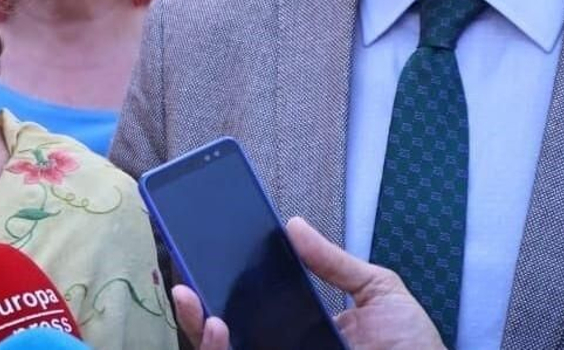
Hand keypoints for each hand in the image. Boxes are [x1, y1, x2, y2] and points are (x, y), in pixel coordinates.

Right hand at [168, 217, 444, 349]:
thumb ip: (336, 262)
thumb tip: (293, 225)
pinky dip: (219, 349)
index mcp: (299, 328)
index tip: (200, 253)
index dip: (219, 285)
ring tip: (202, 306)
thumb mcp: (380, 294)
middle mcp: (282, 347)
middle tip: (184, 280)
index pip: (248, 308)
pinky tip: (222, 329)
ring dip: (201, 330)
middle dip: (195, 308)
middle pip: (225, 333)